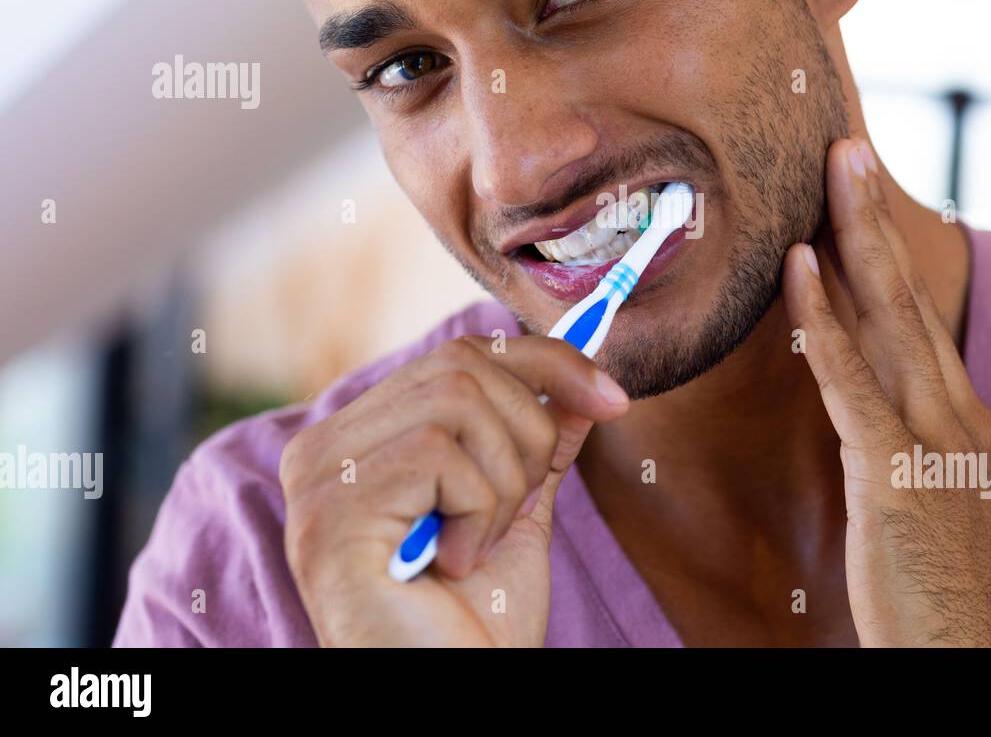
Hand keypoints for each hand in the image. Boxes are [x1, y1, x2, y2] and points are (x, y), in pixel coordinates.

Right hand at [279, 334, 628, 646]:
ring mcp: (319, 478)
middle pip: (461, 366)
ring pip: (457, 401)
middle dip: (527, 435)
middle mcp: (322, 449)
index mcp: (360, 442)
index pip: (458, 355)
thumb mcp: (518, 515)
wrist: (453, 694)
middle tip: (517, 512)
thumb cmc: (473, 624)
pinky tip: (454, 562)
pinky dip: (478, 511)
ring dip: (503, 481)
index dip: (544, 364)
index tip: (611, 398)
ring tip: (479, 543)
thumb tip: (581, 383)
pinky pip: (438, 454)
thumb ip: (537, 446)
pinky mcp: (331, 511)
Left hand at [783, 138, 990, 646]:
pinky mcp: (898, 470)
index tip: (858, 194)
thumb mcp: (926, 490)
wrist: (968, 650)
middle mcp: (956, 410)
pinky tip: (802, 268)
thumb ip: (894, 432)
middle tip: (848, 146)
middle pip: (908, 294)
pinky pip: (852, 380)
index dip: (884, 250)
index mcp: (962, 414)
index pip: (915, 314)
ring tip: (836, 169)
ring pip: (889, 315)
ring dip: (857, 236)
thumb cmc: (937, 582)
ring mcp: (932, 436)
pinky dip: (826, 319)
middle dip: (875, 216)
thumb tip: (850, 385)